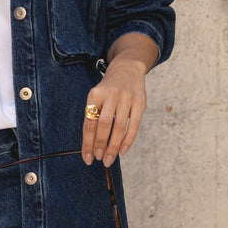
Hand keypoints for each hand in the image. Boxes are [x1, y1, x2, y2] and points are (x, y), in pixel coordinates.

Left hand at [81, 52, 149, 166]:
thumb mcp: (97, 97)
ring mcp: (126, 98)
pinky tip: (123, 151)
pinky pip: (134, 125)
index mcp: (95, 95)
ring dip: (113, 146)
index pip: (89, 123)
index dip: (87, 143)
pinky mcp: (140, 103)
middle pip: (104, 125)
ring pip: (119, 127)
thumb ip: (94, 117)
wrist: (127, 68)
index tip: (87, 158)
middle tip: (99, 159)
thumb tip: (91, 146)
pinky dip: (128, 140)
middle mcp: (110, 95)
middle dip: (100, 145)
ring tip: (109, 159)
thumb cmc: (108, 89)